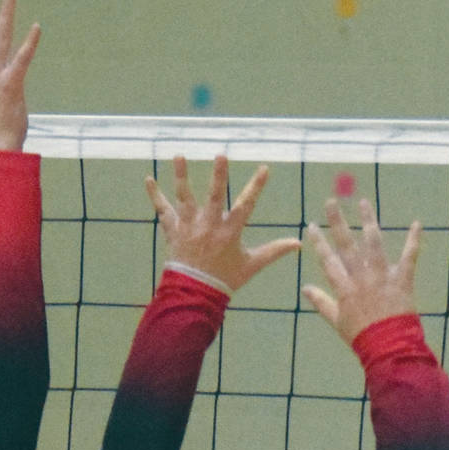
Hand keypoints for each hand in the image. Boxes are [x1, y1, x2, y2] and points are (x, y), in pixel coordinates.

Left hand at [143, 156, 304, 293]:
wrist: (194, 294)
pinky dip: (155, 195)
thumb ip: (275, 251)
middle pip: (214, 196)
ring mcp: (189, 227)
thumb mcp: (252, 264)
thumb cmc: (225, 278)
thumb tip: (299, 244)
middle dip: (218, 176)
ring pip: (185, 198)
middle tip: (221, 155)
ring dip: (181, 176)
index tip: (264, 168)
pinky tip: (149, 179)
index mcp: (230, 232)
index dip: (256, 186)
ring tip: (179, 155)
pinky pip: (162, 210)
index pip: (247, 205)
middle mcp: (209, 226)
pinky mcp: (173, 231)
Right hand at [303, 199, 419, 344]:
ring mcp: (383, 277)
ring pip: (374, 244)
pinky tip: (417, 223)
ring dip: (369, 221)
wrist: (389, 347)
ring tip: (364, 202)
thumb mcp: (336, 321)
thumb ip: (321, 302)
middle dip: (338, 222)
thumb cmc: (361, 336)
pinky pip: (409, 256)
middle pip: (347, 245)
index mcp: (344, 288)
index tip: (311, 224)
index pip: (328, 260)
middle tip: (331, 201)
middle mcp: (361, 278)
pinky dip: (414, 240)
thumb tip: (305, 288)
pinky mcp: (403, 280)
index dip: (319, 242)